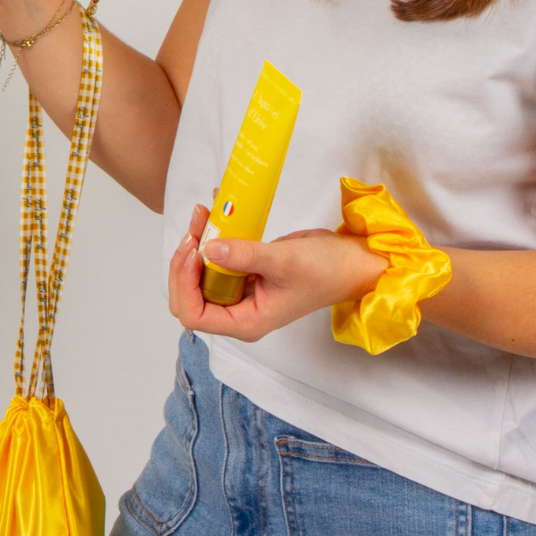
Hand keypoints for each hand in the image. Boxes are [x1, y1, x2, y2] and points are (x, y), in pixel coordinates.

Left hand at [168, 202, 381, 340]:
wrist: (350, 262)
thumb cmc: (325, 271)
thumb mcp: (284, 261)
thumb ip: (245, 256)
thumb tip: (208, 249)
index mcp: (246, 322)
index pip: (195, 315)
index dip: (185, 284)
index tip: (195, 251)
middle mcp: (239, 312)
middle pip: (190, 296)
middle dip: (185, 263)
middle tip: (195, 230)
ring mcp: (241, 293)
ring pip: (200, 274)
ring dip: (196, 244)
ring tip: (203, 214)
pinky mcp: (245, 273)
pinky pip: (216, 258)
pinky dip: (210, 237)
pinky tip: (213, 212)